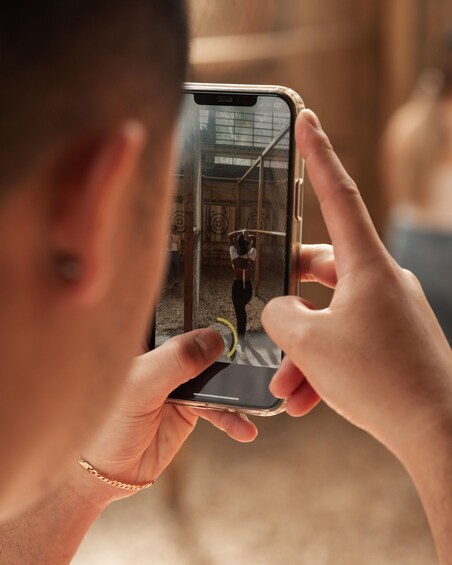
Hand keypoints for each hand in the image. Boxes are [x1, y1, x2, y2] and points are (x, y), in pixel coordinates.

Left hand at [71, 329, 256, 504]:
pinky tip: (242, 427)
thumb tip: (213, 339)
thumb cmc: (106, 425)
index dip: (203, 312)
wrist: (107, 472)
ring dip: (235, 391)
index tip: (232, 319)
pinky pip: (217, 407)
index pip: (177, 316)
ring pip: (214, 377)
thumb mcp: (140, 385)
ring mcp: (178, 383)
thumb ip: (176, 360)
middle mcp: (162, 358)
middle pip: (202, 345)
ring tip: (253, 400)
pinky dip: (231, 416)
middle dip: (228, 354)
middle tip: (252, 362)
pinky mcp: (189, 407)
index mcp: (144, 341)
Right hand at [262, 110, 451, 460]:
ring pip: (330, 316)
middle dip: (289, 303)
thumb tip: (279, 309)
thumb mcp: (310, 344)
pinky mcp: (392, 337)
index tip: (308, 119)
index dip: (318, 154)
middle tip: (268, 322)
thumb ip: (280, 315)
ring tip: (287, 387)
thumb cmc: (380, 379)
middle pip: (320, 271)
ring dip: (303, 349)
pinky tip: (307, 396)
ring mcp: (388, 309)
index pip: (338, 193)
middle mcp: (381, 280)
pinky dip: (323, 362)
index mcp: (366, 265)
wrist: (438, 431)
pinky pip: (346, 339)